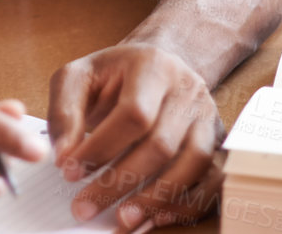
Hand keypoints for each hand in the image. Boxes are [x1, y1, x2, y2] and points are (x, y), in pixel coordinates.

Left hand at [48, 44, 225, 229]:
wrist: (156, 64)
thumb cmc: (113, 75)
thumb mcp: (78, 77)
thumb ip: (65, 112)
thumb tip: (64, 155)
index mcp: (152, 66)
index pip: (134, 114)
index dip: (101, 148)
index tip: (69, 171)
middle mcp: (187, 89)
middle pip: (161, 145)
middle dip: (120, 182)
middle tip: (85, 207)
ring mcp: (207, 116)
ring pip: (193, 163)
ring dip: (157, 198)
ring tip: (122, 219)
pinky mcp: (217, 140)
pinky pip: (215, 177)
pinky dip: (190, 203)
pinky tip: (159, 217)